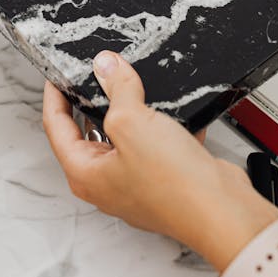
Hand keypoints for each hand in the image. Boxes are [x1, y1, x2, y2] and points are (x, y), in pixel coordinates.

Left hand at [43, 51, 277, 270]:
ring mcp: (137, 181)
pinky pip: (155, 140)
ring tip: (133, 84)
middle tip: (97, 73)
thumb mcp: (132, 122)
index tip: (57, 74)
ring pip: (125, 133)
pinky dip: (162, 123)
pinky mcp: (165, 176)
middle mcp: (108, 181)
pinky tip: (172, 108)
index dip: (55, 95)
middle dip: (94, 99)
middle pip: (89, 129)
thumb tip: (106, 66)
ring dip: (131, 109)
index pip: (56, 126)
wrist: (222, 210)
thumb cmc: (174, 186)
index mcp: (86, 174)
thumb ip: (116, 88)